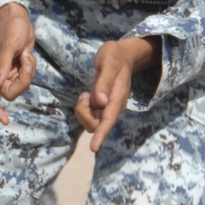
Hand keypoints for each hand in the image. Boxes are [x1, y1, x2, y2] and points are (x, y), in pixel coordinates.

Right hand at [0, 2, 35, 125]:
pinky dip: (30, 67)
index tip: (5, 121)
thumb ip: (2, 67)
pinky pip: (26, 76)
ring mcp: (7, 71)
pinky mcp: (17, 67)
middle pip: (9, 92)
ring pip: (20, 85)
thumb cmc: (11, 28)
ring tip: (26, 55)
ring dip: (27, 71)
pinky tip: (27, 53)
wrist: (18, 16)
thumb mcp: (7, 46)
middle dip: (21, 81)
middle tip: (25, 63)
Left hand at [75, 37, 158, 152]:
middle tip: (85, 94)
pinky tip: (87, 95)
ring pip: (90, 122)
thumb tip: (101, 102)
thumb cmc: (115, 57)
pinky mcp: (102, 108)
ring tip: (86, 93)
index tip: (93, 148)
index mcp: (118, 97)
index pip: (109, 119)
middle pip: (95, 124)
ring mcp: (108, 108)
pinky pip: (89, 115)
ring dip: (83, 110)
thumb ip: (104, 81)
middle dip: (83, 113)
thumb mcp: (108, 62)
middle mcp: (114, 107)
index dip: (100, 134)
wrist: (122, 56)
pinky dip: (83, 108)